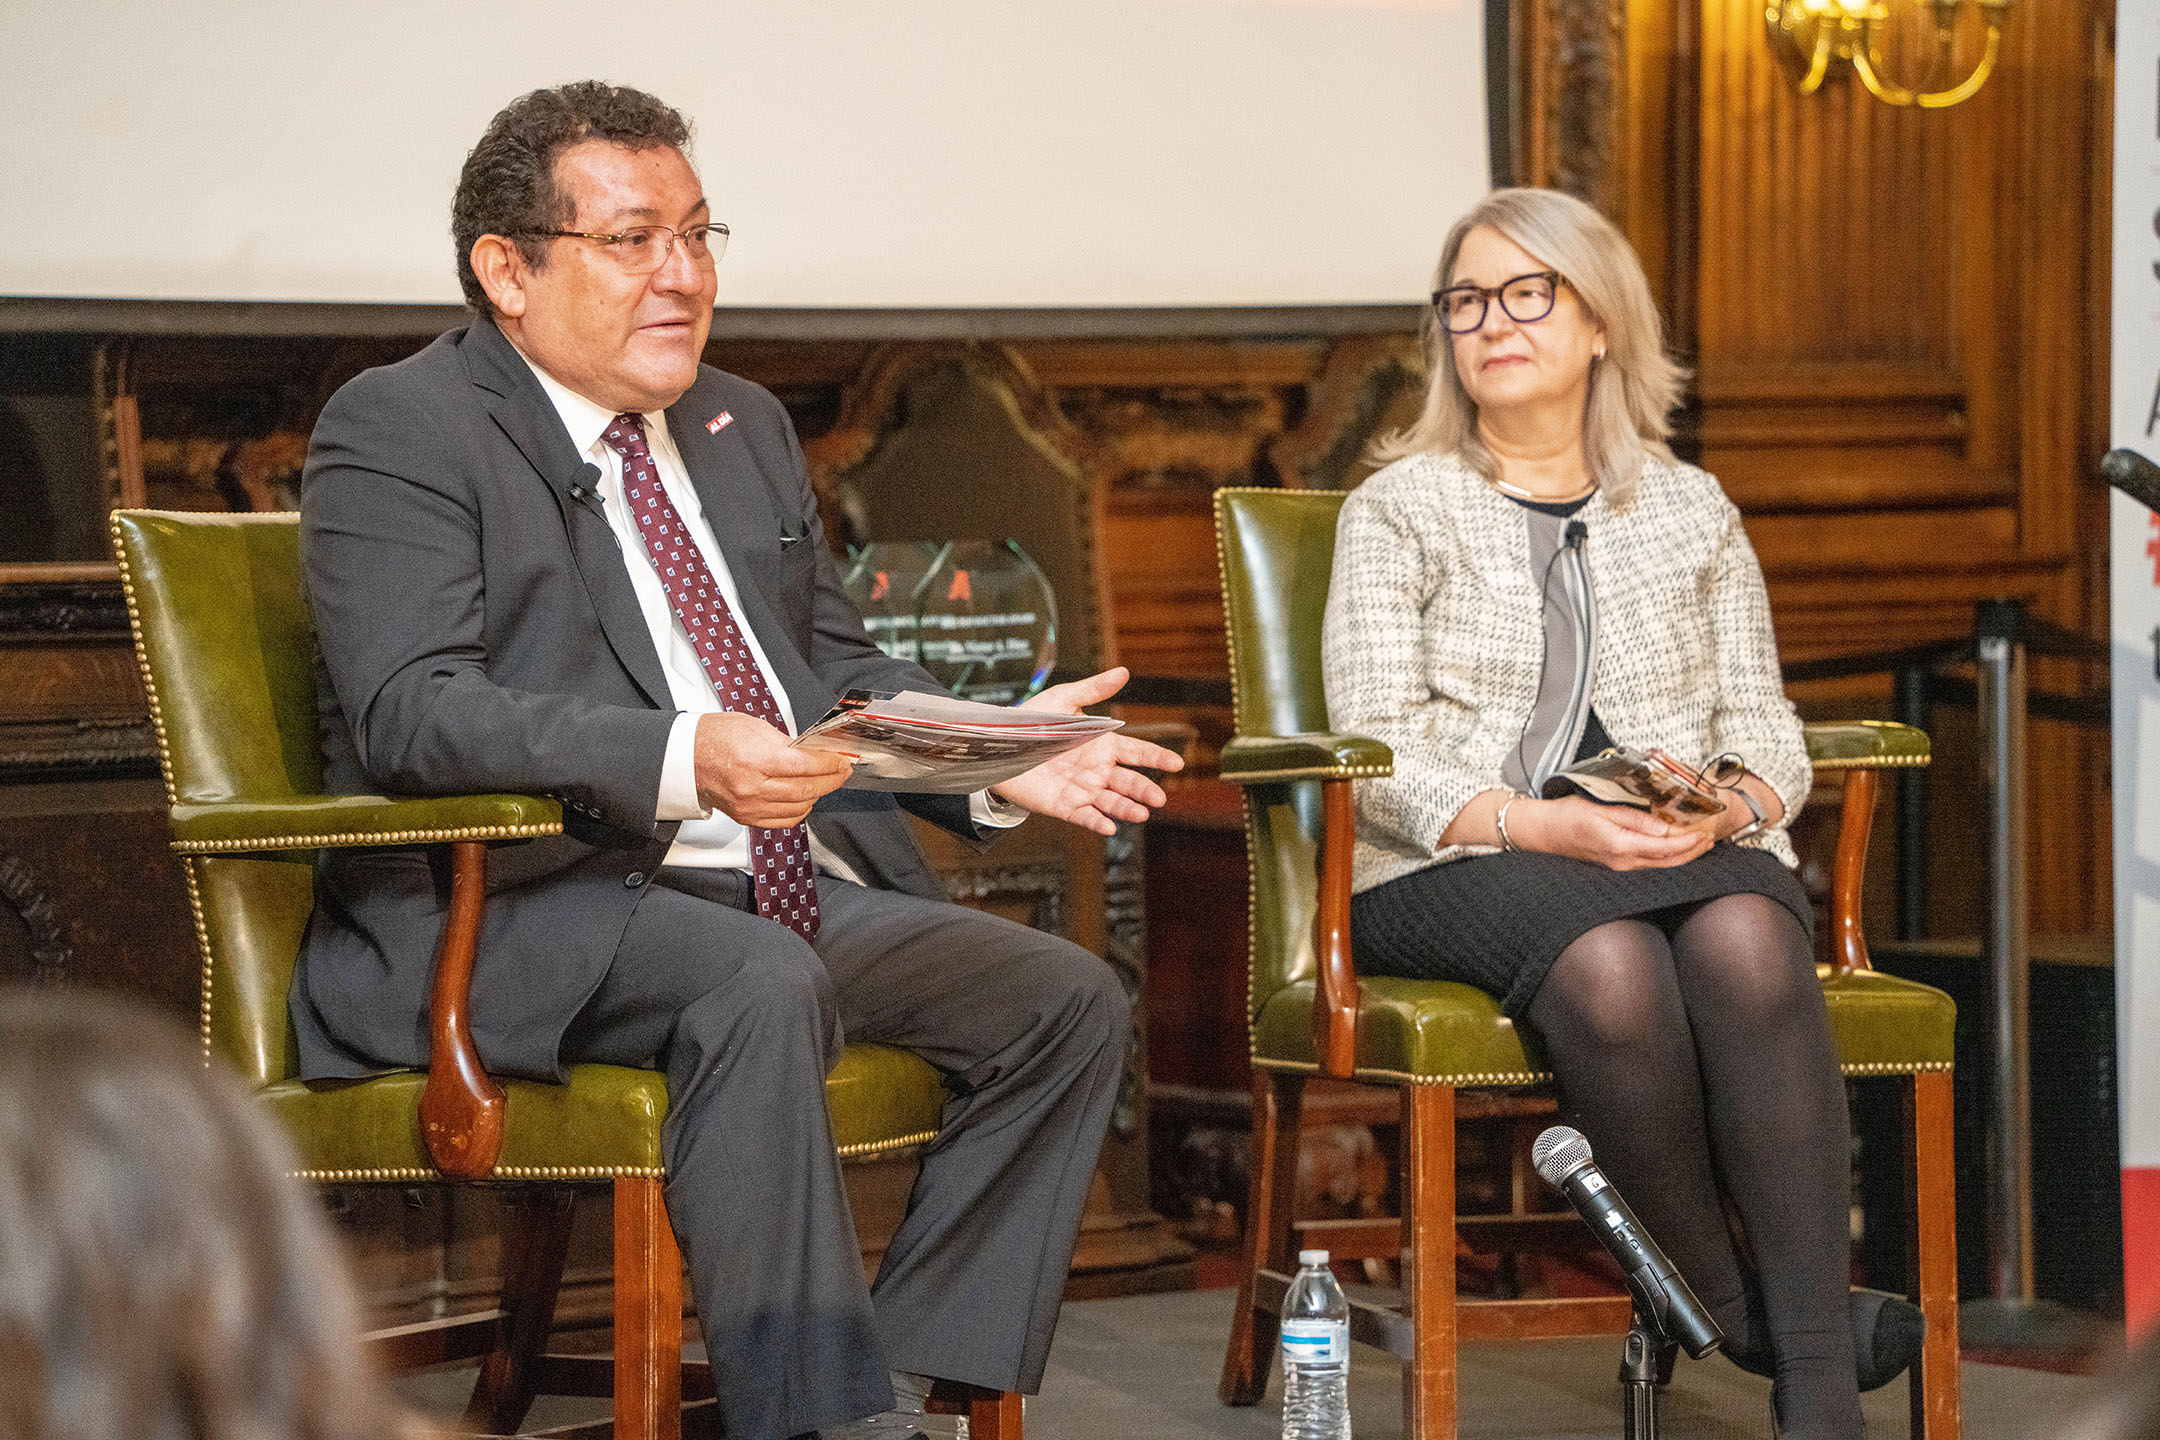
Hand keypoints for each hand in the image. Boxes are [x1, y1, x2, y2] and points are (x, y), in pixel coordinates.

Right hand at [692, 711, 851, 828]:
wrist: (684, 757)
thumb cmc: (713, 737)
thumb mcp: (753, 727)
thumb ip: (786, 742)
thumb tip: (812, 752)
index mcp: (754, 759)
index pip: (804, 766)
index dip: (829, 764)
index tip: (842, 759)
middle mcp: (752, 787)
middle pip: (806, 788)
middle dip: (831, 779)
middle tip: (843, 770)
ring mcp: (749, 806)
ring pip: (799, 806)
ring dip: (819, 794)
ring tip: (828, 781)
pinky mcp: (746, 817)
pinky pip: (784, 820)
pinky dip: (801, 809)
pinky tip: (806, 797)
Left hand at [989, 667, 1185, 835]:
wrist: (999, 744)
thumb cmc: (1032, 720)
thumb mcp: (1063, 700)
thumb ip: (1094, 690)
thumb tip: (1123, 672)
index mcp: (1102, 744)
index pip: (1137, 752)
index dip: (1157, 758)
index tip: (1177, 764)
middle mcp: (1097, 769)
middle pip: (1128, 781)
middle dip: (1144, 791)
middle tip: (1159, 799)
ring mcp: (1082, 789)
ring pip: (1111, 802)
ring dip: (1126, 809)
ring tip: (1140, 814)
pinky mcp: (1064, 806)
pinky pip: (1085, 817)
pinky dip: (1098, 823)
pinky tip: (1109, 827)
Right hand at [1511, 794, 1714, 870]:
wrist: (1545, 833)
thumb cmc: (1569, 816)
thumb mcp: (1603, 808)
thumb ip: (1636, 818)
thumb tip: (1665, 827)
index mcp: (1620, 845)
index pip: (1666, 847)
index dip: (1689, 841)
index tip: (1705, 830)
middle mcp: (1623, 862)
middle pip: (1669, 862)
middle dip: (1693, 851)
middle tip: (1711, 836)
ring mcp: (1621, 868)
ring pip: (1662, 867)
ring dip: (1684, 856)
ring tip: (1700, 843)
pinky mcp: (1618, 868)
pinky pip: (1651, 866)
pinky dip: (1668, 858)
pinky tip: (1676, 849)